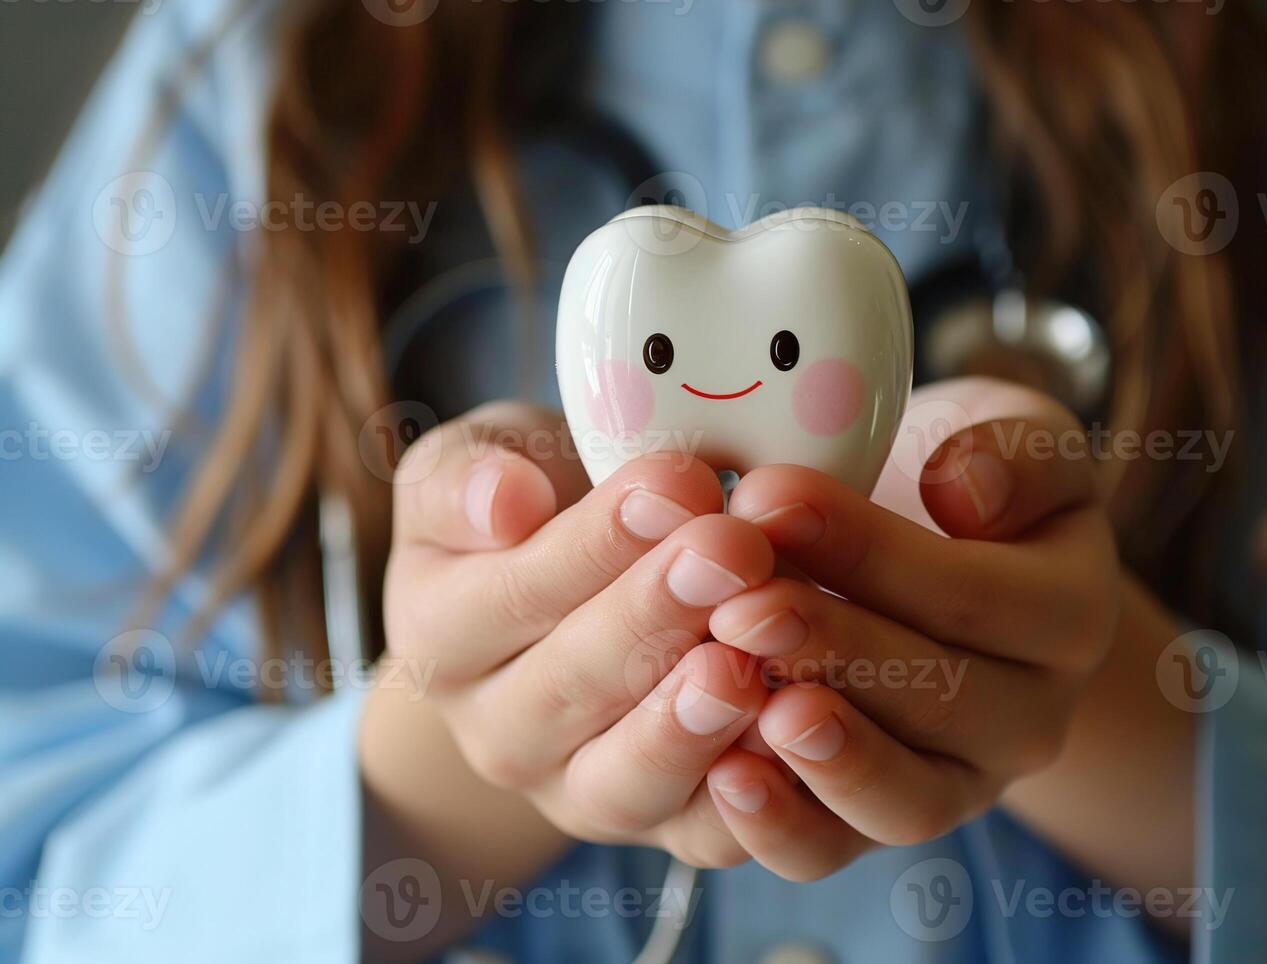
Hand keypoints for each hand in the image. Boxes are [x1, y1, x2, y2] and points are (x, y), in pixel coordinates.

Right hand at [382, 401, 773, 868]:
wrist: (572, 597)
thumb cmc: (532, 507)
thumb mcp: (474, 465)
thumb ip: (463, 480)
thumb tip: (504, 501)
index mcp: (440, 639)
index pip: (513, 595)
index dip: (596, 542)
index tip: (675, 483)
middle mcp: (497, 734)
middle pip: (571, 687)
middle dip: (658, 615)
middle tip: (732, 550)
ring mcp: (578, 793)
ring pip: (627, 779)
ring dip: (691, 723)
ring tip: (745, 660)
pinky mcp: (662, 831)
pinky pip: (703, 835)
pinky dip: (753, 800)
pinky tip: (792, 730)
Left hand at [701, 378, 1120, 879]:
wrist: (937, 559)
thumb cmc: (963, 485)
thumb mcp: (1014, 437)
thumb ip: (1014, 453)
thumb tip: (960, 492)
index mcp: (1069, 614)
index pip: (974, 594)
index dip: (870, 551)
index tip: (771, 498)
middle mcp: (1029, 719)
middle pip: (938, 699)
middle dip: (830, 647)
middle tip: (741, 603)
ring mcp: (958, 784)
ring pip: (900, 797)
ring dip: (819, 750)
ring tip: (741, 693)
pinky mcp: (876, 824)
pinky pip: (836, 850)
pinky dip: (780, 826)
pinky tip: (723, 773)